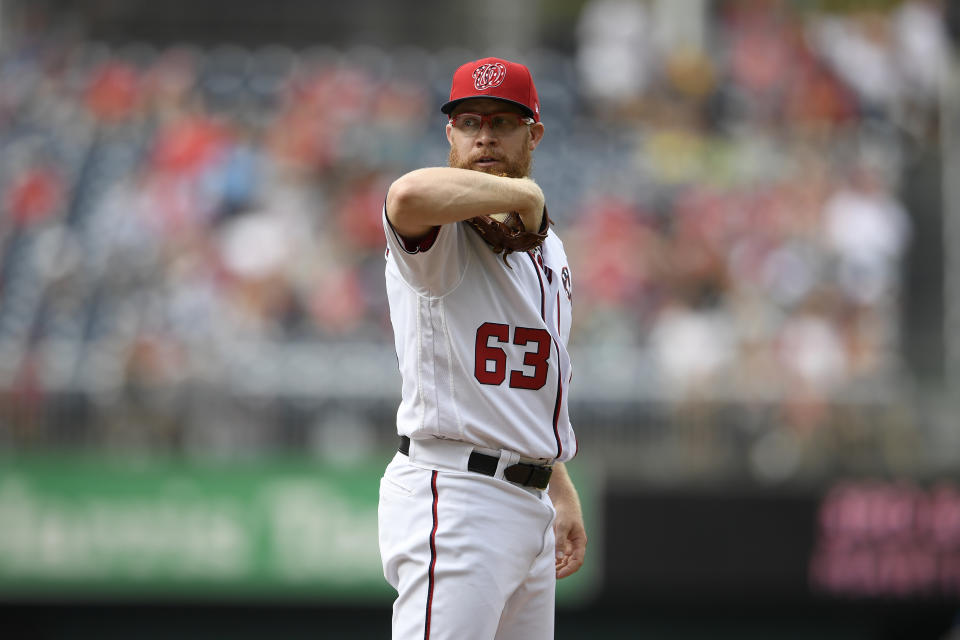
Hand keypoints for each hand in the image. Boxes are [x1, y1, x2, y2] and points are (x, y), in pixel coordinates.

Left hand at [549, 463, 586, 578]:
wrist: (562, 498)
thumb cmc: (565, 511)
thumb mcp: (562, 526)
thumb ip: (560, 542)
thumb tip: (558, 558)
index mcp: (580, 541)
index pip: (577, 561)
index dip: (569, 570)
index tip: (558, 575)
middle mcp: (576, 544)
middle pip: (571, 562)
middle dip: (562, 569)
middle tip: (551, 575)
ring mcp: (569, 542)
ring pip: (566, 559)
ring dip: (559, 565)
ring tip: (548, 570)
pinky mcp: (563, 538)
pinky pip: (560, 552)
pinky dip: (555, 558)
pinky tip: (548, 561)